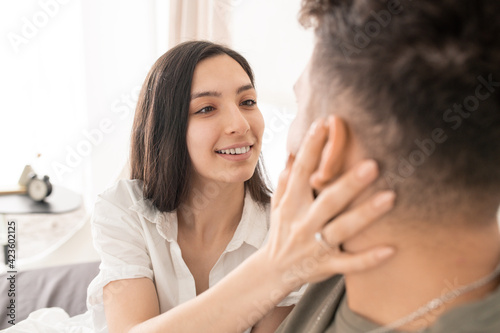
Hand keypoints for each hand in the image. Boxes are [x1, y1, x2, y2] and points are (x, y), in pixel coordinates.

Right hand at [263, 118, 394, 288]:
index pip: (302, 172)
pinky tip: (392, 249)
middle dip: (348, 183)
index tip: (324, 124)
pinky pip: (350, 264)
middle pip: (328, 201)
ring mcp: (315, 246)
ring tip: (390, 197)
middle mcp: (303, 223)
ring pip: (342, 230)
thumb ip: (287, 179)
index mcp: (292, 204)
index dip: (312, 148)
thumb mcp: (278, 204)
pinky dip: (369, 258)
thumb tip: (294, 152)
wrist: (273, 271)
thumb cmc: (281, 231)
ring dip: (365, 214)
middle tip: (373, 163)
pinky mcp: (327, 266)